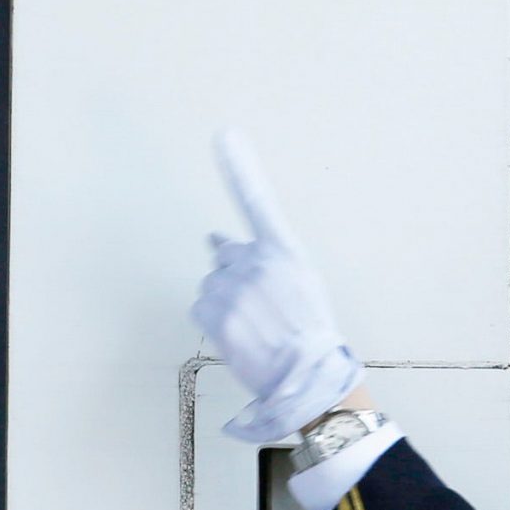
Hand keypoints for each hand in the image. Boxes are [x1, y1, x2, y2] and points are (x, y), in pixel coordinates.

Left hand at [191, 131, 363, 442]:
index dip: (239, 167)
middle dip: (234, 277)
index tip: (223, 133)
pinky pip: (201, 306)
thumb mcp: (299, 283)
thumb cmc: (309, 332)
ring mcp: (234, 286)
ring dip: (224, 302)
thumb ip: (260, 256)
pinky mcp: (216, 311)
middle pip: (224, 256)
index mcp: (284, 251)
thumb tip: (212, 237)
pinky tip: (237, 334)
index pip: (257, 201)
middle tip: (258, 308)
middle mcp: (257, 262)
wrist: (308, 376)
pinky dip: (213, 320)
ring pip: (211, 284)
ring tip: (252, 326)